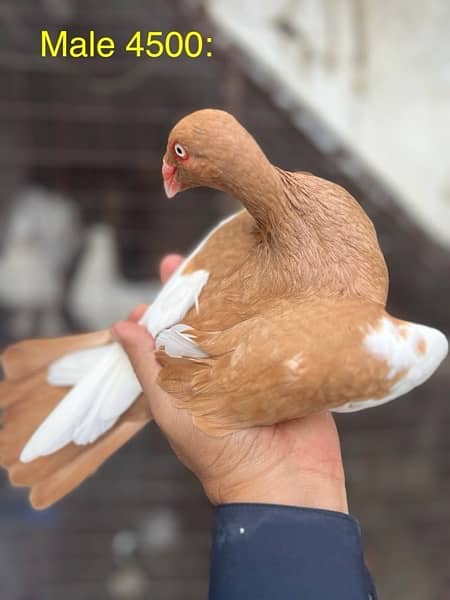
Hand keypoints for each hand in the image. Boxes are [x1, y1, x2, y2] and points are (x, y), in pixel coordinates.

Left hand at [112, 255, 347, 512]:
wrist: (284, 484)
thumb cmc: (219, 453)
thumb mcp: (172, 409)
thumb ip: (148, 368)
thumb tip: (120, 328)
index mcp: (188, 382)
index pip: (168, 339)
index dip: (159, 314)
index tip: (151, 294)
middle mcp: (220, 370)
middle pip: (204, 323)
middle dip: (194, 293)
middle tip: (183, 263)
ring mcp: (256, 366)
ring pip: (241, 323)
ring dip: (234, 295)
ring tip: (225, 262)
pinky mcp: (288, 365)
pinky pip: (277, 332)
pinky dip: (272, 310)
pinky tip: (270, 283)